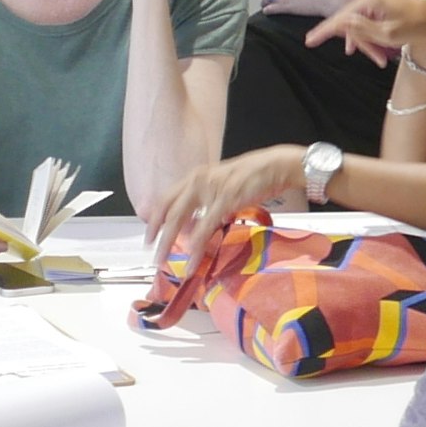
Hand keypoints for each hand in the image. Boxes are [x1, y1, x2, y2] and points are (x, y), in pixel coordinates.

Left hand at [148, 145, 302, 265]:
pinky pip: (205, 226)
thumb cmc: (253, 177)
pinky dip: (196, 244)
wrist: (276, 166)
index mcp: (196, 177)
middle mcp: (198, 180)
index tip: (149, 236)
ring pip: (181, 220)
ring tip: (166, 260)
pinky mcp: (225, 199)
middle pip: (169, 210)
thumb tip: (195, 226)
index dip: (155, 219)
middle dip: (158, 235)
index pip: (166, 198)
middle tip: (153, 254)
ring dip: (171, 243)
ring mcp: (210, 189)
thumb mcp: (222, 187)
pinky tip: (192, 257)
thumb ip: (206, 203)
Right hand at [313, 0, 425, 67]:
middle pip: (351, 22)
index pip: (340, 17)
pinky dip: (372, 35)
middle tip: (379, 60)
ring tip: (383, 58)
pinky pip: (368, 20)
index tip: (309, 41)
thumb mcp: (387, 34)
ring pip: (360, 23)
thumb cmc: (416, 28)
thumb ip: (361, 29)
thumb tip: (340, 23)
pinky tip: (377, 49)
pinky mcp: (380, 1)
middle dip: (361, 43)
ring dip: (368, 42)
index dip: (324, 31)